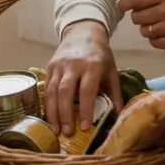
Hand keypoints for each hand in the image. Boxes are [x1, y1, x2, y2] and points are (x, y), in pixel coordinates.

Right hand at [44, 20, 123, 136]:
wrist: (83, 31)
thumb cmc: (100, 54)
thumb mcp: (112, 70)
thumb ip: (114, 92)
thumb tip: (118, 115)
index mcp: (92, 66)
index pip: (87, 90)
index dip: (86, 109)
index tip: (86, 127)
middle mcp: (73, 65)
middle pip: (65, 92)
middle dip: (65, 114)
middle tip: (67, 133)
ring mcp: (59, 65)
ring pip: (52, 91)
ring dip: (53, 113)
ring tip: (56, 130)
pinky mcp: (50, 66)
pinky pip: (46, 88)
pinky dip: (47, 104)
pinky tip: (50, 118)